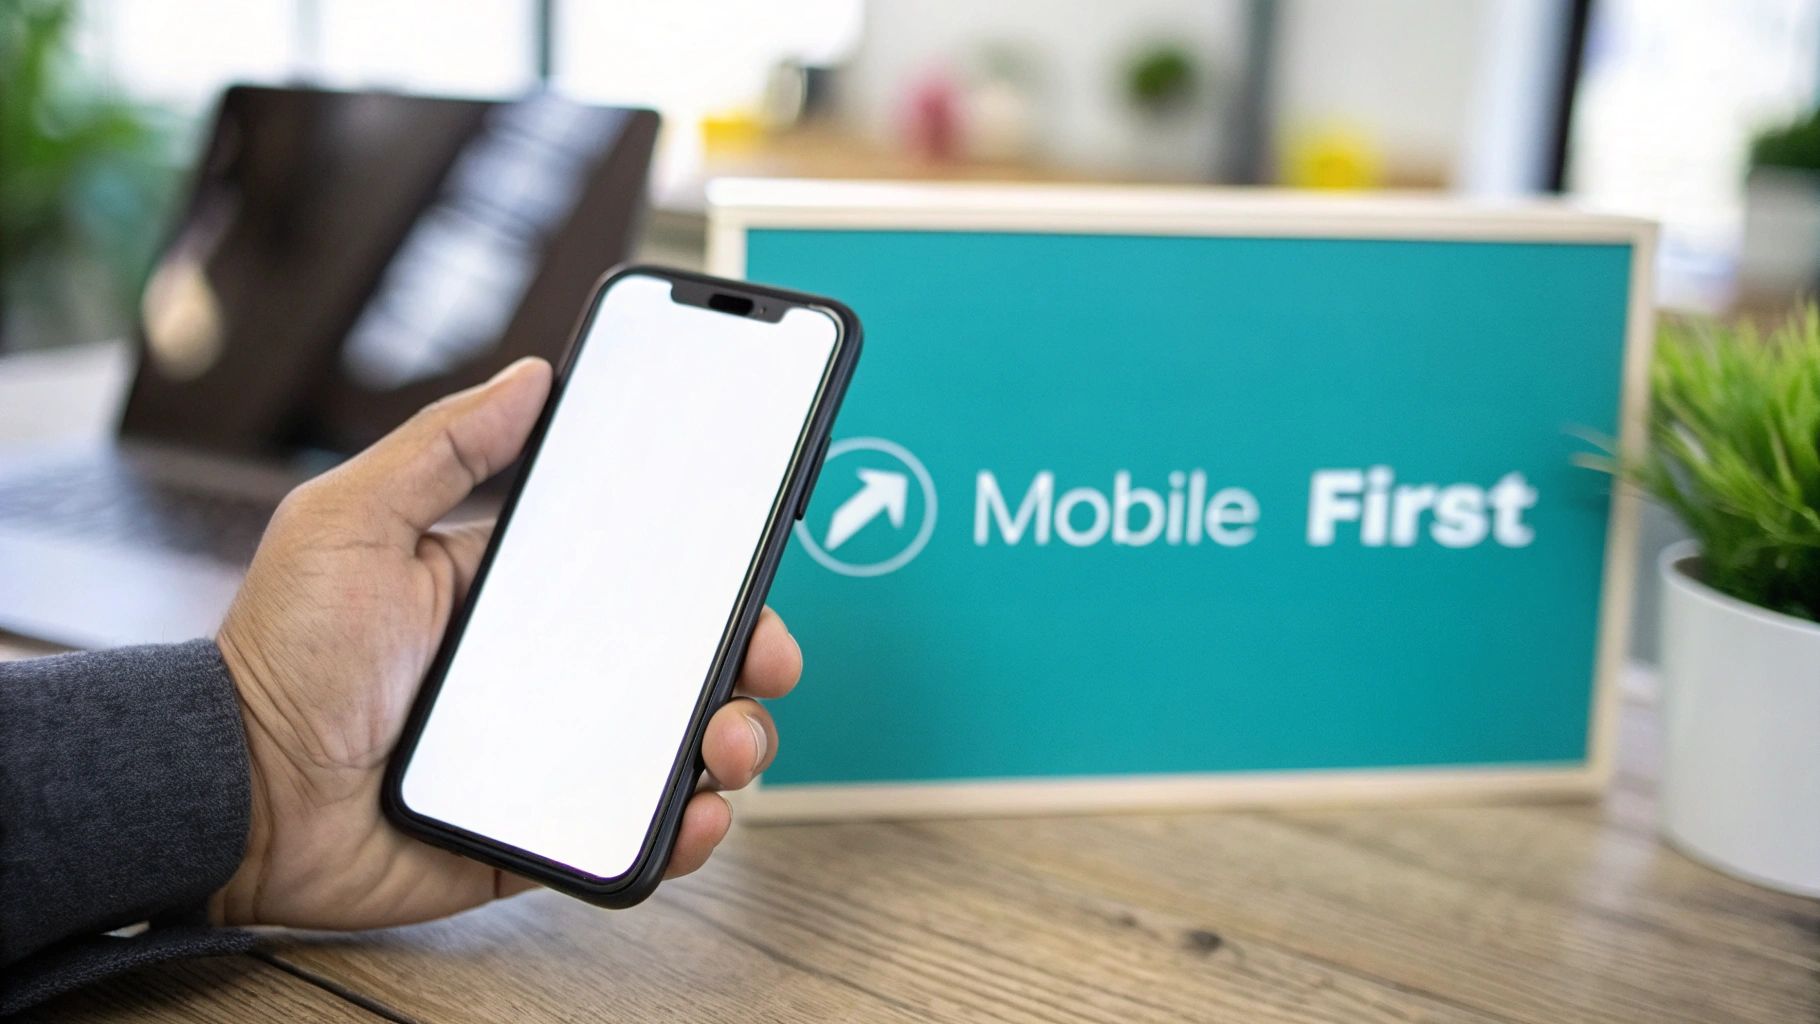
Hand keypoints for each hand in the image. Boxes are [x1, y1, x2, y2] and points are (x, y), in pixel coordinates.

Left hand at [210, 358, 799, 928]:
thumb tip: (531, 377)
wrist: (230, 793)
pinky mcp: (538, 831)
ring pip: (675, 746)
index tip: (754, 566)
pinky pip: (628, 834)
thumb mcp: (350, 520)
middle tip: (768, 659)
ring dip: (731, 741)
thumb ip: (442, 447)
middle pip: (683, 661)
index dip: (710, 571)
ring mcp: (551, 754)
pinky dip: (682, 830)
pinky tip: (693, 813)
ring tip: (729, 744)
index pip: (642, 575)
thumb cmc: (280, 653)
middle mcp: (549, 672)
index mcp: (518, 596)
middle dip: (749, 657)